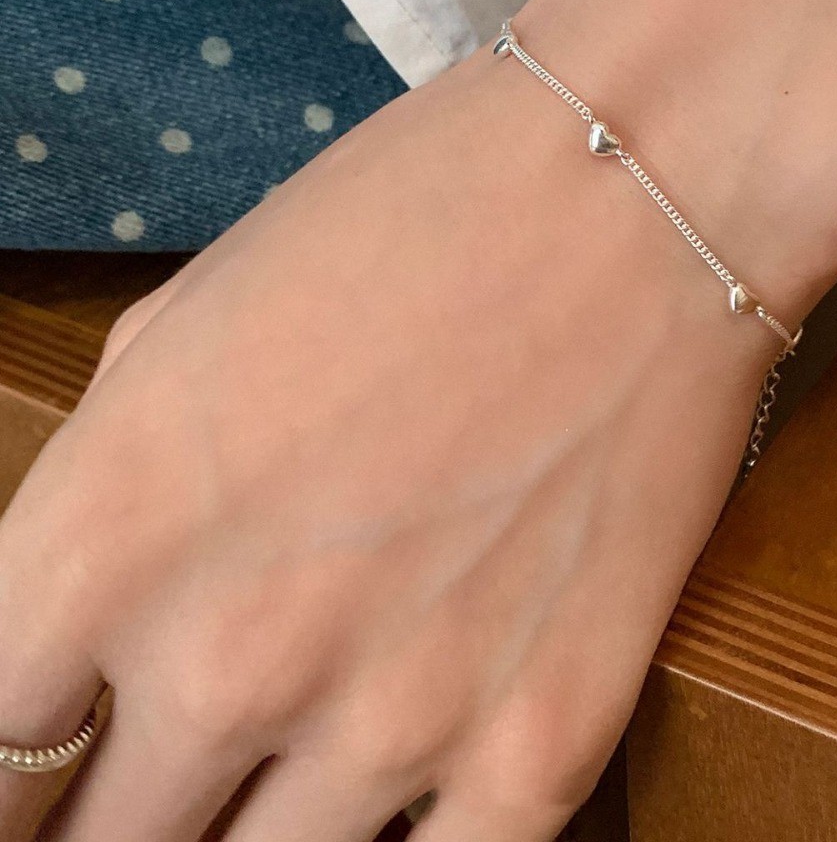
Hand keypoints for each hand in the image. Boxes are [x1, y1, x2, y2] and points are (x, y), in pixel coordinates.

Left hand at [0, 39, 784, 841]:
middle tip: (171, 766)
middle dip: (125, 807)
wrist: (638, 195)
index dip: (18, 759)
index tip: (58, 748)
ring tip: (296, 757)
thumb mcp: (191, 330)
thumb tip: (88, 636)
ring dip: (257, 831)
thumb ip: (109, 505)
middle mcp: (234, 654)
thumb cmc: (417, 219)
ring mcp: (399, 719)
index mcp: (115, 529)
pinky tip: (403, 791)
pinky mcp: (545, 742)